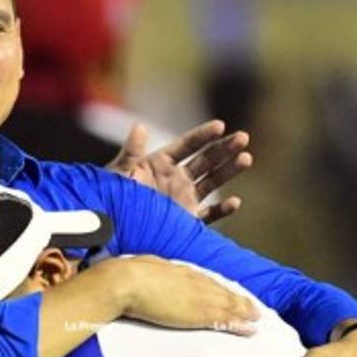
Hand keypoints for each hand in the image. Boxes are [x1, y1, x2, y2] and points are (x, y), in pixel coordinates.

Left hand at [105, 121, 251, 223]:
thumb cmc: (109, 199)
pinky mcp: (187, 222)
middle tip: (243, 137)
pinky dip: (222, 210)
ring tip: (247, 158)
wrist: (109, 230)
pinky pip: (209, 215)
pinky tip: (235, 202)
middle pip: (206, 160)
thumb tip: (139, 127)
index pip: (187, 145)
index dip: (203, 135)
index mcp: (160, 164)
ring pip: (212, 182)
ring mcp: (183, 200)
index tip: (221, 126)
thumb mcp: (119, 173)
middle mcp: (175, 179)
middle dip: (225, 148)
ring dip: (229, 171)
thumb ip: (131, 152)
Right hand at [110, 256, 259, 334]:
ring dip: (244, 311)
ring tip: (256, 318)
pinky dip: (240, 324)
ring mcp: (200, 297)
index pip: (206, 281)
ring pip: (229, 304)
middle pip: (222, 291)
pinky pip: (227, 319)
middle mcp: (195, 281)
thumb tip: (147, 274)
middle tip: (253, 308)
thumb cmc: (127, 276)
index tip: (228, 294)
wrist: (127, 282)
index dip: (219, 289)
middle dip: (239, 300)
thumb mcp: (143, 269)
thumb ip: (152, 273)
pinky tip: (250, 329)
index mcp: (181, 271)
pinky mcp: (201, 313)